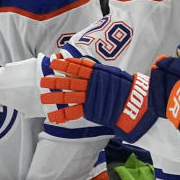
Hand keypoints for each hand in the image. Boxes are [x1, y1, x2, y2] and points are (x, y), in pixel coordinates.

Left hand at [39, 56, 154, 140]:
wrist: (135, 103)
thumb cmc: (127, 88)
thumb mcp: (113, 73)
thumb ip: (99, 70)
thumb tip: (86, 65)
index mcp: (96, 73)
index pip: (77, 67)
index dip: (64, 64)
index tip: (53, 62)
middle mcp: (91, 84)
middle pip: (69, 81)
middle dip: (55, 81)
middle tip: (43, 81)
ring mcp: (90, 97)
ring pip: (68, 96)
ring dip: (54, 97)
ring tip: (43, 98)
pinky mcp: (91, 109)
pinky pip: (74, 112)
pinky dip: (63, 115)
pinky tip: (53, 117)